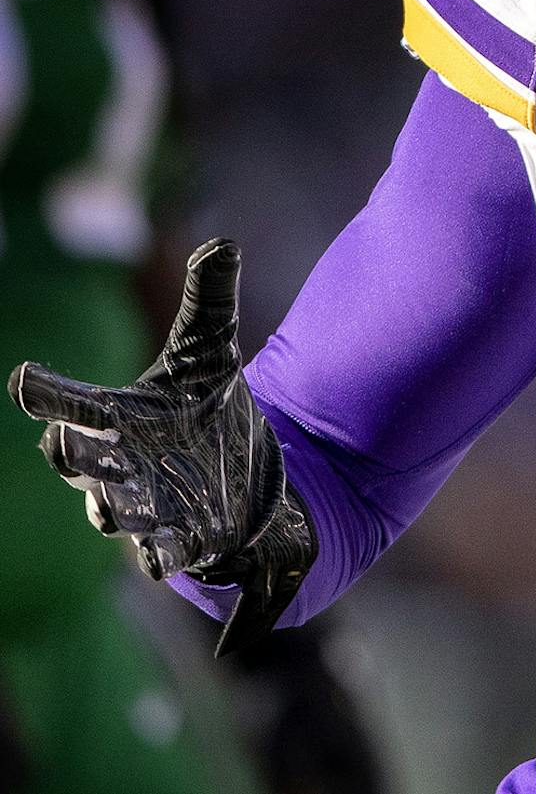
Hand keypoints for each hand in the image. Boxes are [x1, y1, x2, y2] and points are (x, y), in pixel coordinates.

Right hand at [10, 238, 314, 653]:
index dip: (48, 392)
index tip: (25, 377)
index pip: (71, 404)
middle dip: (72, 454)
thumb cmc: (204, 410)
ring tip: (111, 512)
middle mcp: (118, 465)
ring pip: (113, 514)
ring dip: (112, 512)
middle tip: (64, 441)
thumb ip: (209, 301)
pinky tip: (168, 562)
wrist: (239, 472)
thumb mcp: (211, 352)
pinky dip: (163, 556)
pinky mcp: (182, 539)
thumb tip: (223, 243)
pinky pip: (162, 554)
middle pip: (78, 462)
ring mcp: (145, 506)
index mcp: (115, 419)